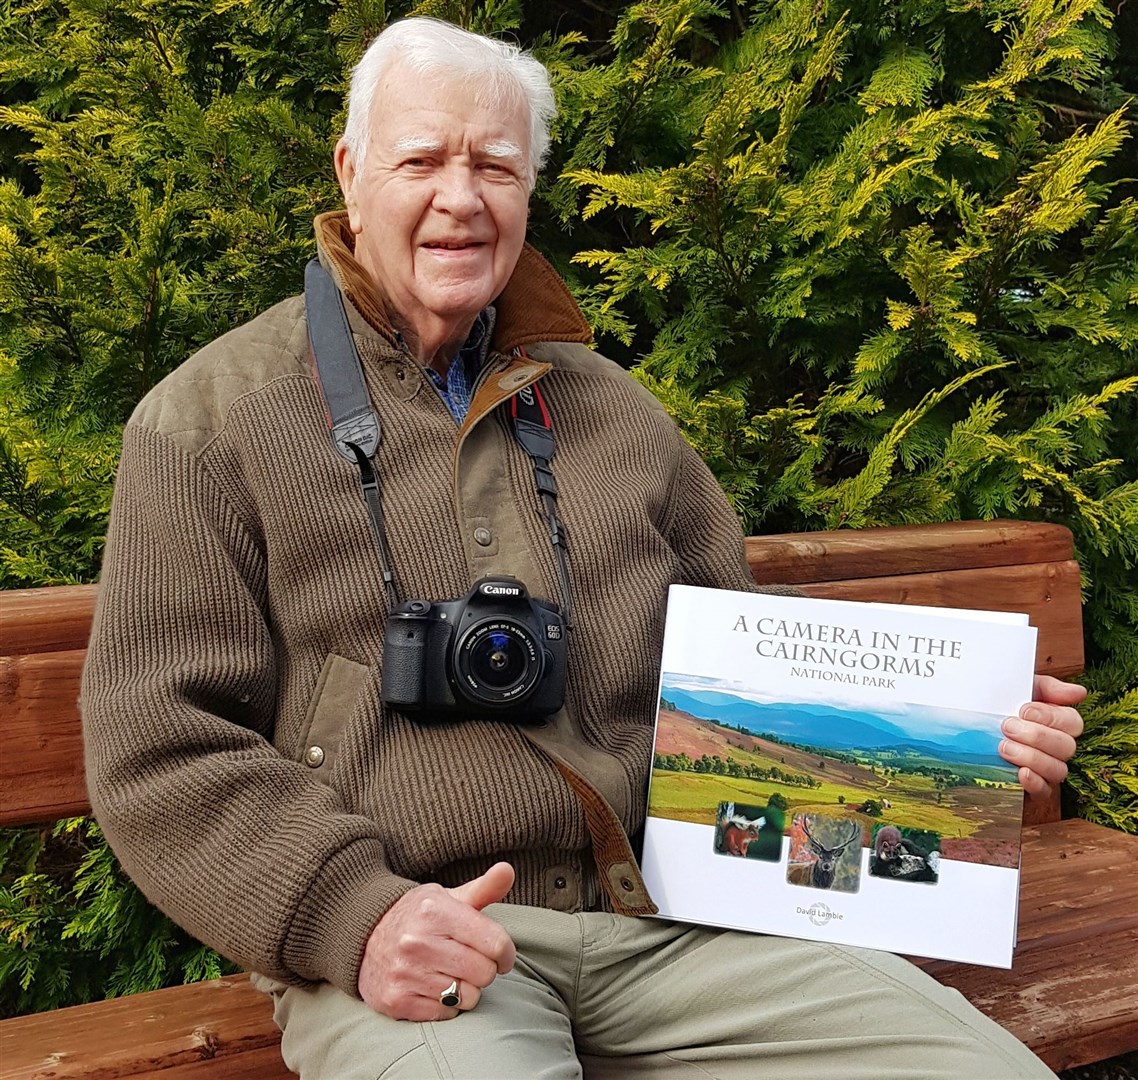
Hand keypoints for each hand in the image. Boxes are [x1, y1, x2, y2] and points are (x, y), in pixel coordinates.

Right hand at [357, 861, 515, 1020]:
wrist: (364, 936)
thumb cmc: (417, 917)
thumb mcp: (447, 897)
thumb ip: (484, 887)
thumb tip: (507, 870)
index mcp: (435, 910)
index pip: (496, 942)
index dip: (506, 952)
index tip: (501, 953)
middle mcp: (417, 942)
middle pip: (485, 973)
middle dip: (485, 969)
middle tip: (470, 961)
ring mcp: (405, 973)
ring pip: (468, 997)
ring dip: (466, 989)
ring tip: (450, 973)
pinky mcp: (397, 1000)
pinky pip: (446, 1014)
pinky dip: (446, 1005)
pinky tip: (433, 986)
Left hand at [1000, 674, 1085, 799]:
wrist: (964, 728)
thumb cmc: (994, 706)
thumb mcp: (1015, 689)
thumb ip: (1046, 688)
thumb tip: (1079, 692)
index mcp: (1057, 722)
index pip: (1073, 722)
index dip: (1051, 717)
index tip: (1024, 711)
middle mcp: (1057, 748)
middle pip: (1067, 747)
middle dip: (1037, 736)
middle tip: (1007, 727)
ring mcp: (1047, 770)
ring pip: (1058, 770)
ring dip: (1031, 757)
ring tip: (1003, 747)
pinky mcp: (1033, 789)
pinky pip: (1044, 792)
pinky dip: (1034, 783)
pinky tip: (1020, 773)